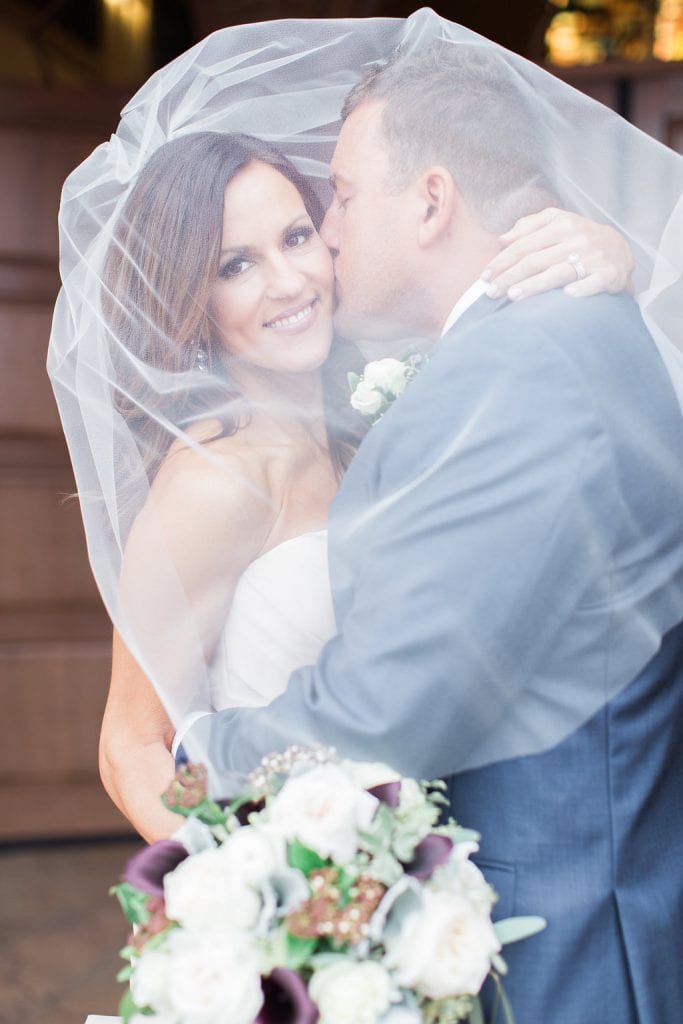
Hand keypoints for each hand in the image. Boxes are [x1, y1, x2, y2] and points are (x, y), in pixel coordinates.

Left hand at [483, 207, 634, 301]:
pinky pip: (593, 283)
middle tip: (491, 291)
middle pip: (537, 260)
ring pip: (559, 272)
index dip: (503, 261)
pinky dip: (581, 289)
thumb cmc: (580, 238)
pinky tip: (566, 297)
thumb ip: (529, 226)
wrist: (620, 250)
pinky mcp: (609, 274)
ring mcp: (595, 257)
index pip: (525, 245)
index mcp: (563, 225)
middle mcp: (578, 239)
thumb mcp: (558, 222)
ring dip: (535, 285)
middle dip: (510, 277)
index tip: (486, 276)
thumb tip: (502, 238)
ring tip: (512, 296)